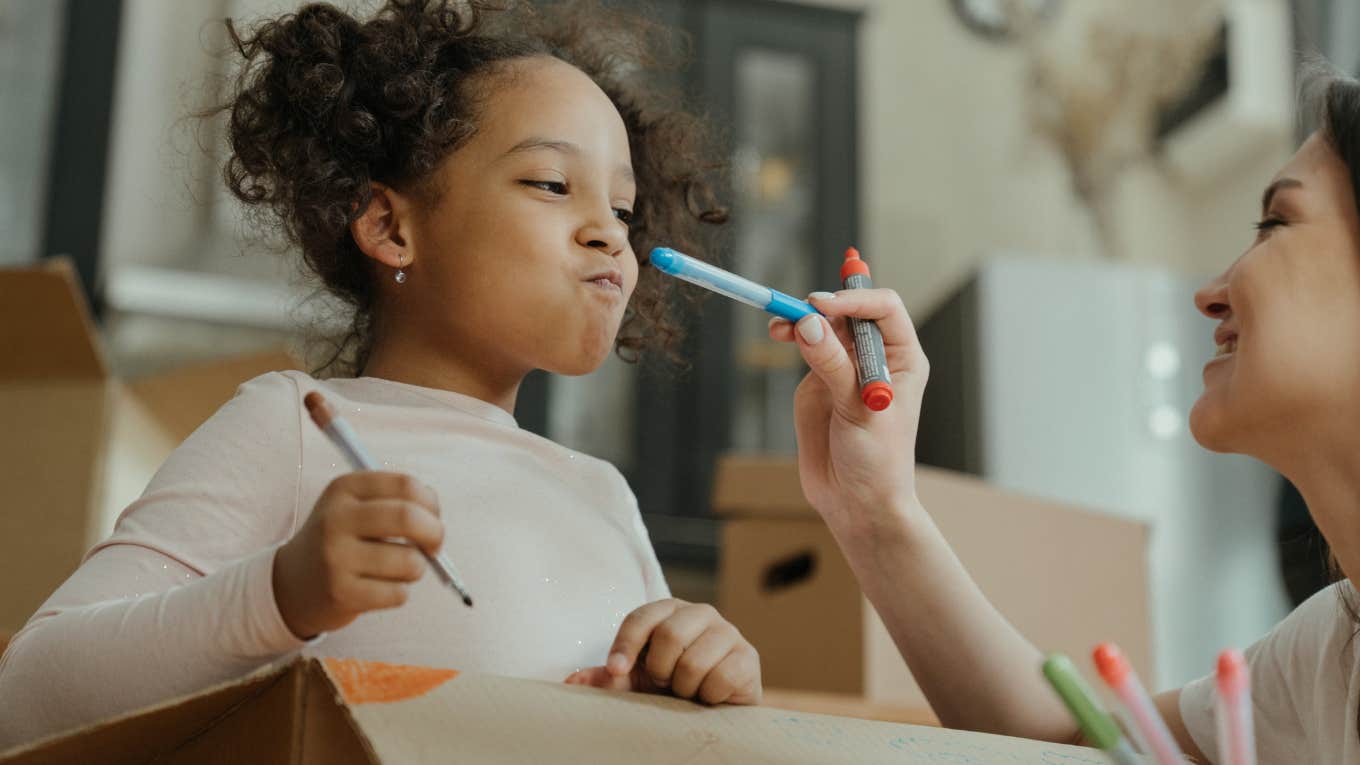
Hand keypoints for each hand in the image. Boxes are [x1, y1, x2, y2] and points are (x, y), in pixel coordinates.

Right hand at [272, 472, 442, 638]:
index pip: (406, 485)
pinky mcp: (340, 592)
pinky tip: (378, 590)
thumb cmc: (343, 541)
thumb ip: (399, 503)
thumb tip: (436, 521)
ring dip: (416, 569)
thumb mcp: (356, 508)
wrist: (292, 584)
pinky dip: (399, 593)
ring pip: (410, 562)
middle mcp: (336, 518)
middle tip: (434, 547)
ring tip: (397, 570)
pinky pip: (398, 594)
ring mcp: (336, 556)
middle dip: (435, 534)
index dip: (431, 504)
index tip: (432, 518)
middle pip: (409, 517)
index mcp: (344, 489)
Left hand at [563, 599, 761, 704]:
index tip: (615, 670)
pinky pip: (721, 677)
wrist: (714, 709)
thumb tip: (573, 680)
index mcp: (668, 611)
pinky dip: (708, 695)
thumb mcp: (636, 682)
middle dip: (660, 669)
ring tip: (687, 690)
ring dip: (684, 687)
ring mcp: (728, 633)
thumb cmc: (671, 688)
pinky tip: (709, 696)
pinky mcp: (748, 657)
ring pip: (694, 660)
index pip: (642, 617)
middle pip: (669, 634)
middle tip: (664, 683)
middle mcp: (700, 614)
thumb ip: (607, 678)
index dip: (625, 644)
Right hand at [768, 289, 927, 533]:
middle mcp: (875, 357)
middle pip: (849, 311)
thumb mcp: (858, 411)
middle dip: (822, 306)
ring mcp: (845, 368)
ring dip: (802, 319)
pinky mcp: (819, 383)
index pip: (883, 309)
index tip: (823, 305)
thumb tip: (808, 326)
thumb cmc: (878, 462)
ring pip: (824, 326)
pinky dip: (791, 336)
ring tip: (781, 327)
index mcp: (902, 358)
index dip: (854, 299)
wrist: (856, 503)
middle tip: (796, 312)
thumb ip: (833, 366)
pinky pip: (805, 348)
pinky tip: (780, 335)